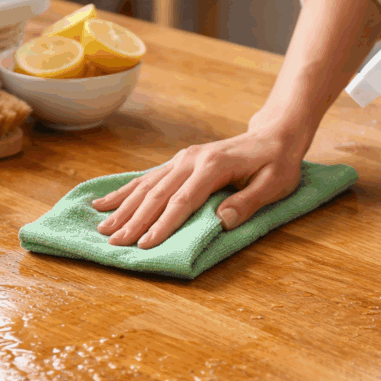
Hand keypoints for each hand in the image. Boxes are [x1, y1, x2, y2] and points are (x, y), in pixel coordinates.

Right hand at [92, 126, 306, 248]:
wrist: (273, 136)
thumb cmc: (277, 163)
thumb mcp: (274, 185)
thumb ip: (248, 203)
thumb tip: (221, 221)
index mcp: (213, 166)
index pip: (183, 201)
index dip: (163, 224)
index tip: (145, 245)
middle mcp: (192, 159)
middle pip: (158, 194)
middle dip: (134, 220)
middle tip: (114, 243)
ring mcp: (183, 159)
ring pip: (147, 186)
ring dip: (124, 207)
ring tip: (102, 228)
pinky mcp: (179, 161)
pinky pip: (148, 178)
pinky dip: (126, 191)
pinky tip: (105, 202)